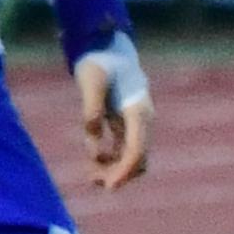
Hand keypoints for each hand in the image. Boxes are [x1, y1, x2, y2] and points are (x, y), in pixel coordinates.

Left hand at [74, 46, 154, 190]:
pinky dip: (112, 160)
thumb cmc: (98, 62)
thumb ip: (91, 114)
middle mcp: (142, 119)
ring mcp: (136, 121)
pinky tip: (94, 163)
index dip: (124, 171)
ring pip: (134, 156)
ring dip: (116, 170)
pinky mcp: (126, 122)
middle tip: (94, 183)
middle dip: (119, 174)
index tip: (109, 187)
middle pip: (139, 158)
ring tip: (91, 177)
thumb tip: (93, 152)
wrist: (107, 46)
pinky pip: (125, 148)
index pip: (137, 150)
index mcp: (138, 110)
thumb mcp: (90, 83)